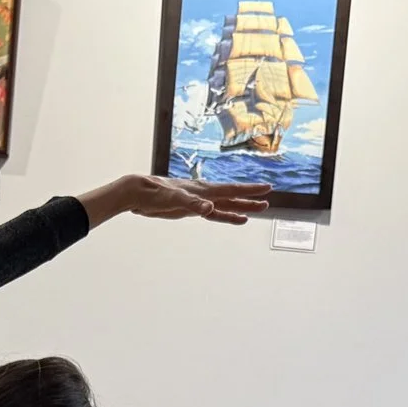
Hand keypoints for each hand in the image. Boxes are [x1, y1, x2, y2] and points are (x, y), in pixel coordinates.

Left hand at [79, 174, 272, 226]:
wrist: (139, 194)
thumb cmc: (155, 193)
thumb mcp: (174, 199)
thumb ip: (192, 204)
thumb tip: (209, 208)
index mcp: (203, 189)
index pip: (231, 189)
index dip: (249, 190)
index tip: (267, 188)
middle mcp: (204, 193)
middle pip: (233, 196)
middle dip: (250, 199)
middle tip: (268, 200)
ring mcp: (199, 201)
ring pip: (226, 205)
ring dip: (241, 208)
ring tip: (258, 209)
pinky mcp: (191, 209)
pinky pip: (214, 214)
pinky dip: (227, 215)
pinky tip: (236, 218)